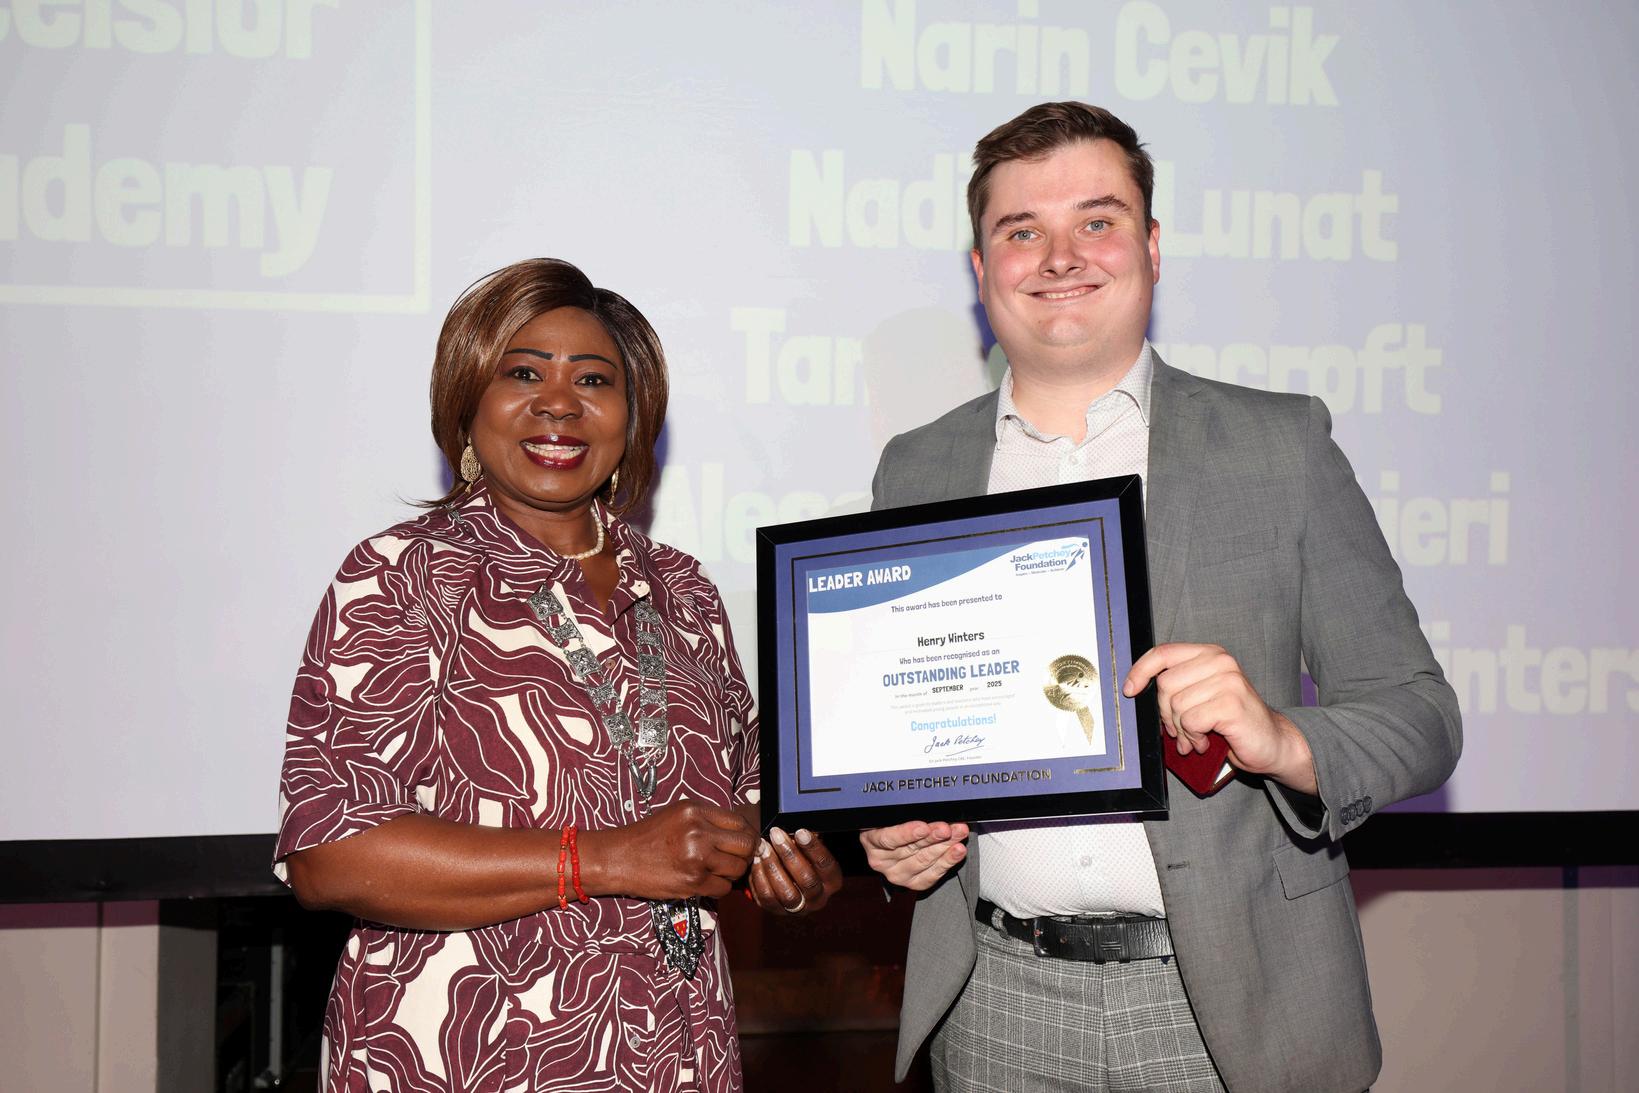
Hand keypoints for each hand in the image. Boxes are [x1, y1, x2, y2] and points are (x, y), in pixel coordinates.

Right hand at [585, 799, 757, 900]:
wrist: (619, 858)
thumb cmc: (648, 837)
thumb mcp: (677, 814)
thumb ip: (708, 820)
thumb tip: (739, 832)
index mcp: (696, 811)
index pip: (740, 822)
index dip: (746, 834)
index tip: (743, 842)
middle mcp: (699, 832)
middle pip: (746, 845)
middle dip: (745, 854)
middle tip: (735, 859)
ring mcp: (697, 858)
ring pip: (737, 869)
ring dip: (730, 873)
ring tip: (714, 870)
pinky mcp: (693, 882)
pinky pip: (723, 888)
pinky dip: (717, 887)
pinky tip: (703, 881)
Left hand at [747, 826, 843, 914]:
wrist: (789, 880)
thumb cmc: (802, 857)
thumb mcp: (810, 848)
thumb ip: (806, 840)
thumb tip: (797, 826)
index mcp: (832, 881)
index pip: (826, 865)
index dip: (813, 848)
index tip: (800, 831)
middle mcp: (818, 899)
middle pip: (807, 880)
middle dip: (790, 855)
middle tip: (776, 835)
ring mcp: (798, 909)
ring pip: (786, 893)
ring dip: (772, 867)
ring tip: (763, 847)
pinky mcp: (777, 911)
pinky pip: (766, 898)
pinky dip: (759, 878)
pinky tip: (756, 860)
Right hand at [859, 820, 968, 890]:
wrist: (894, 840)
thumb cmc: (893, 823)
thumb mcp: (892, 813)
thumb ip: (905, 811)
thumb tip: (926, 802)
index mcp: (871, 840)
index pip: (888, 838)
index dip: (907, 833)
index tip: (924, 827)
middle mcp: (881, 860)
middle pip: (910, 849)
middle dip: (933, 836)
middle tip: (948, 828)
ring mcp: (897, 874)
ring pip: (924, 860)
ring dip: (945, 846)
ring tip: (958, 834)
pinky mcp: (913, 883)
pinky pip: (932, 874)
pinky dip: (948, 861)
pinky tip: (957, 851)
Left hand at [1124, 642, 1316, 793]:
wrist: (1272, 742)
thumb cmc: (1233, 721)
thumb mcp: (1201, 696)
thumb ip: (1177, 688)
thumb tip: (1138, 692)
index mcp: (1209, 654)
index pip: (1163, 653)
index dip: (1140, 671)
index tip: (1129, 690)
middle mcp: (1220, 661)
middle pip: (1165, 684)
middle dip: (1166, 714)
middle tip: (1181, 731)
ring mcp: (1228, 680)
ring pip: (1177, 705)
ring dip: (1182, 730)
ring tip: (1196, 738)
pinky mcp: (1232, 703)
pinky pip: (1191, 721)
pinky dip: (1193, 737)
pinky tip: (1205, 742)